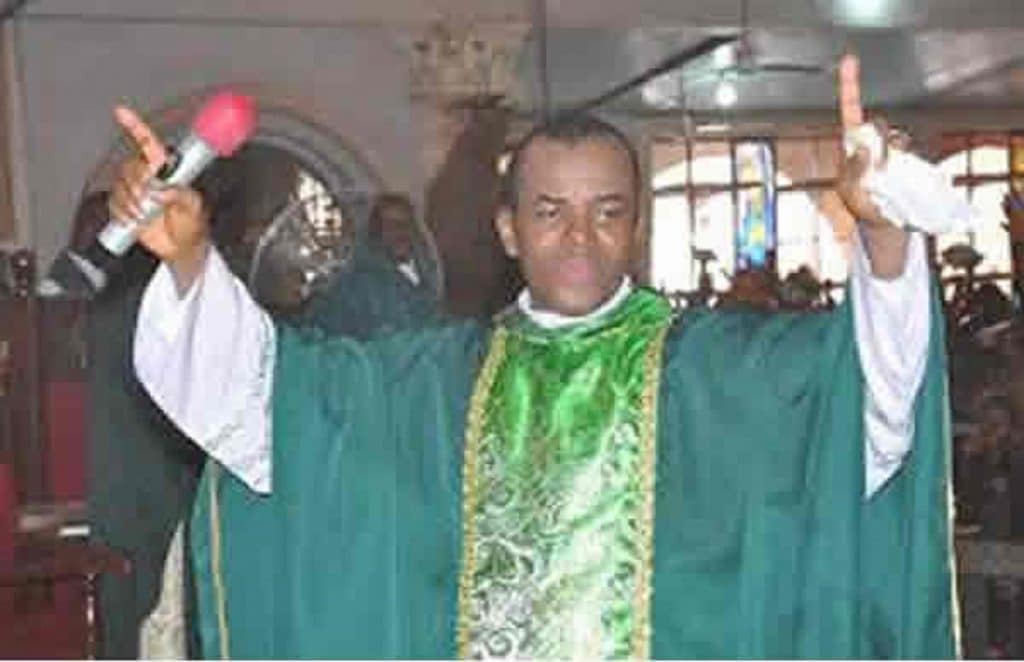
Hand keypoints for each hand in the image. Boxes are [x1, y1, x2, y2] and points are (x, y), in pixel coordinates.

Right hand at [108, 105, 209, 291]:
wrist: (180, 248)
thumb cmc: (191, 224)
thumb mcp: (193, 207)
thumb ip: (180, 194)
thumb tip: (161, 189)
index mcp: (166, 170)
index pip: (149, 144)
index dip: (135, 126)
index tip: (121, 113)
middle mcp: (148, 176)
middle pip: (130, 167)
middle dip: (138, 185)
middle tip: (151, 199)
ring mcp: (135, 190)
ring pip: (120, 186)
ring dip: (131, 202)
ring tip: (147, 214)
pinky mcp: (124, 205)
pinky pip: (113, 202)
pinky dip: (123, 212)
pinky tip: (135, 219)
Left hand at [833, 54, 908, 278]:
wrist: (886, 223)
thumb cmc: (863, 204)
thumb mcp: (850, 190)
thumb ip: (855, 168)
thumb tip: (865, 146)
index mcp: (851, 145)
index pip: (850, 110)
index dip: (850, 84)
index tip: (850, 60)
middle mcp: (872, 141)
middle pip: (877, 123)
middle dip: (877, 142)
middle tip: (874, 169)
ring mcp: (891, 148)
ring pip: (895, 139)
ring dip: (890, 156)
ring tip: (883, 181)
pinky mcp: (907, 157)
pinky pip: (908, 152)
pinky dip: (904, 164)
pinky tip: (897, 182)